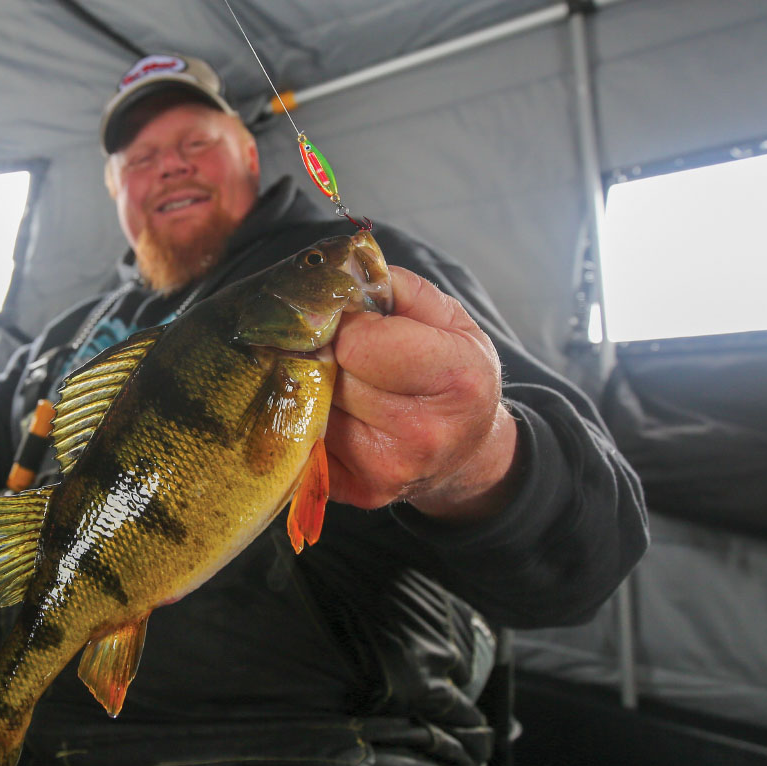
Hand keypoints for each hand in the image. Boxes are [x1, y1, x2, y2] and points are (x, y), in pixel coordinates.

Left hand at [324, 267, 520, 522]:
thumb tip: (339, 274)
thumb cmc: (454, 375)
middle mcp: (422, 433)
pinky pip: (300, 439)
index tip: (361, 325)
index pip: (357, 343)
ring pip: (308, 405)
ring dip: (314, 386)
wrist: (466, 452)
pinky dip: (308, 420)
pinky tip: (334, 412)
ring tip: (344, 382)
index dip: (349, 324)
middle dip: (329, 354)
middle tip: (349, 354)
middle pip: (328, 373)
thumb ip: (396, 287)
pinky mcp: (353, 491)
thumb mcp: (448, 319)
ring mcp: (385, 469)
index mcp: (455, 378)